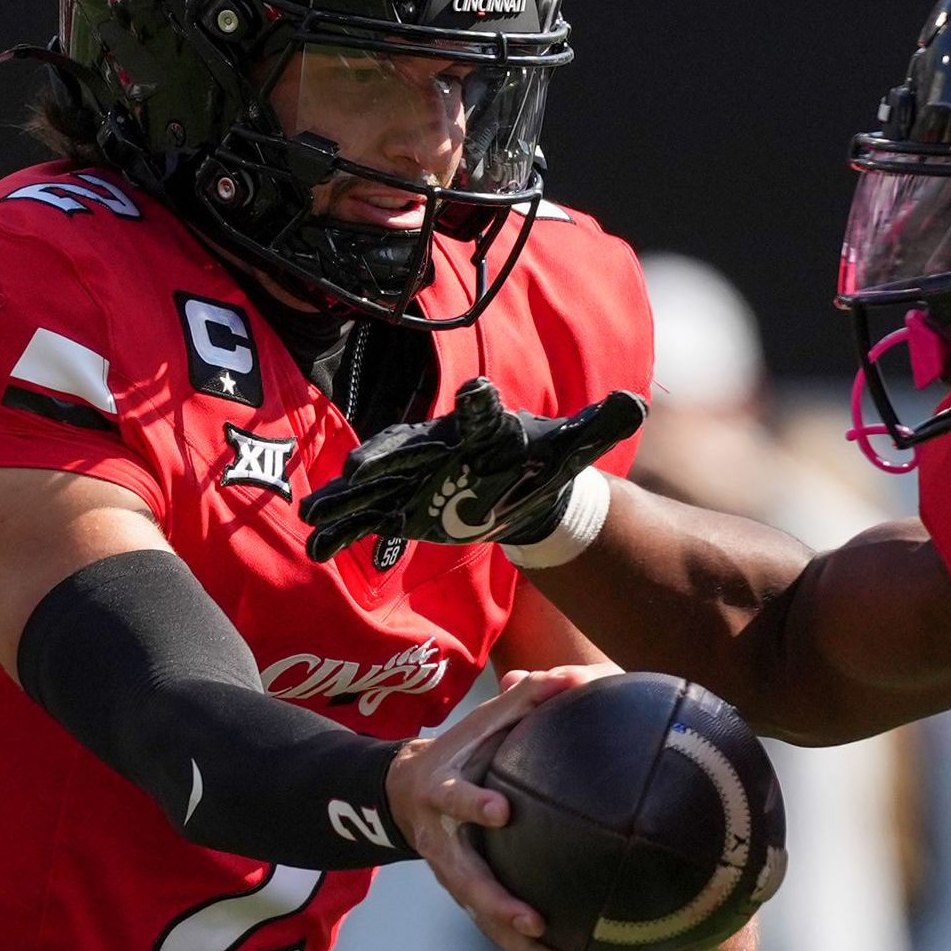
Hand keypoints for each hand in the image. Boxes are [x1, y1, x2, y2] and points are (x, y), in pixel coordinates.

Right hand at [306, 381, 645, 561]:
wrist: (518, 484)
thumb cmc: (540, 461)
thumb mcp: (570, 447)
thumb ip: (599, 424)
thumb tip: (636, 402)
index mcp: (480, 429)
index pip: (479, 414)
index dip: (476, 408)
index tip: (474, 399)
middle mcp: (436, 447)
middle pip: (404, 452)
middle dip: (377, 463)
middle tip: (354, 471)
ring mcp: (412, 479)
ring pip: (373, 489)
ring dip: (344, 502)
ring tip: (314, 519)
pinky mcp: (400, 507)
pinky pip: (367, 521)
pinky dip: (343, 534)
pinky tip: (317, 551)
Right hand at [390, 664, 606, 950]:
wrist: (407, 792)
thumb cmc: (459, 749)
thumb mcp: (481, 722)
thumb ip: (523, 699)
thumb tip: (573, 677)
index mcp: (442, 796)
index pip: (455, 800)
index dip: (473, 805)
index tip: (501, 812)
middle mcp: (443, 844)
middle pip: (466, 881)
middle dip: (496, 903)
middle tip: (533, 920)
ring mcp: (454, 876)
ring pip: (483, 918)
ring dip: (521, 945)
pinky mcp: (469, 897)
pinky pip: (498, 930)